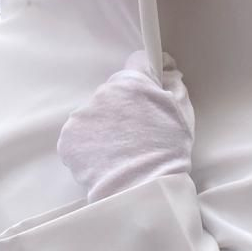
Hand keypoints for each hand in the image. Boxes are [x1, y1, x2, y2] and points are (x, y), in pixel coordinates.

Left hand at [58, 51, 193, 201]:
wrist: (140, 189)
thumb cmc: (167, 152)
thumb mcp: (183, 112)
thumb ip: (173, 83)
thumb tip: (165, 69)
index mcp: (132, 82)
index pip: (138, 62)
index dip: (148, 74)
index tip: (152, 86)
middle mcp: (103, 93)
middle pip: (115, 91)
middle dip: (126, 105)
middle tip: (139, 130)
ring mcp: (82, 115)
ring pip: (96, 113)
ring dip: (106, 125)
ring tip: (122, 149)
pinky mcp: (68, 137)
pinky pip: (81, 134)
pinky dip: (91, 143)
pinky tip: (107, 158)